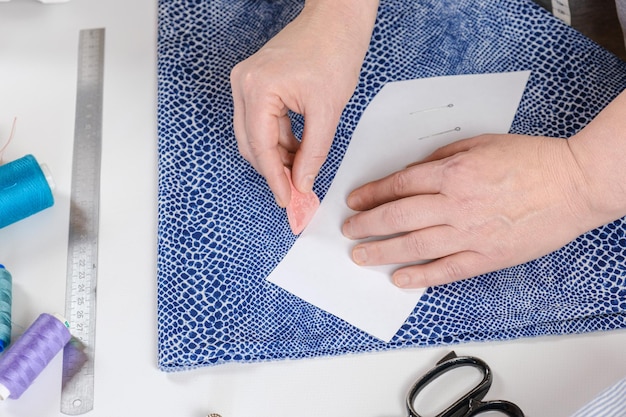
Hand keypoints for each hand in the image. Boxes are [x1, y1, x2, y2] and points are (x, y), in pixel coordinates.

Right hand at [230, 0, 377, 206]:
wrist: (337, 20)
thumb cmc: (334, 51)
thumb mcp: (328, 110)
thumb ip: (313, 151)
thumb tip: (302, 182)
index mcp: (258, 89)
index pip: (261, 147)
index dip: (275, 179)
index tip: (287, 200)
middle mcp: (243, 84)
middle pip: (251, 143)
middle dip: (273, 170)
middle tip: (294, 192)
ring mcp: (246, 82)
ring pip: (255, 135)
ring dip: (277, 156)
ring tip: (300, 171)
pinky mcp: (255, 82)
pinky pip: (261, 121)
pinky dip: (278, 139)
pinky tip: (296, 150)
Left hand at [342, 134, 597, 287]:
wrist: (573, 184)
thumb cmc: (531, 160)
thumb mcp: (480, 143)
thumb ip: (442, 156)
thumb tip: (412, 172)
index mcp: (453, 172)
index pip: (398, 186)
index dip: (371, 195)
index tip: (355, 202)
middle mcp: (456, 204)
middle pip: (397, 216)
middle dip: (367, 224)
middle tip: (349, 231)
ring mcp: (471, 233)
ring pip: (414, 245)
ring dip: (382, 252)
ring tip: (360, 256)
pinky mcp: (488, 255)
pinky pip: (446, 270)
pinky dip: (420, 277)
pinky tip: (399, 279)